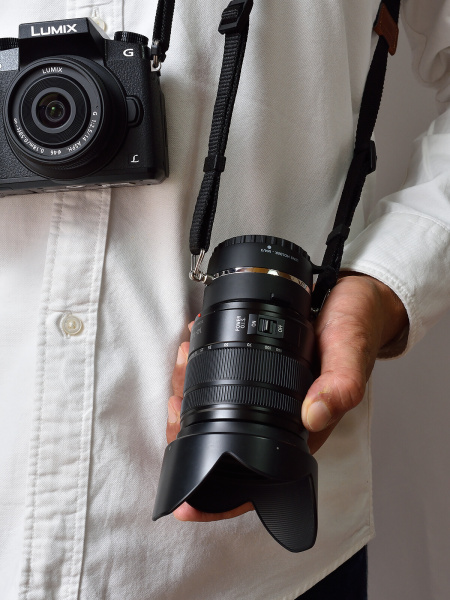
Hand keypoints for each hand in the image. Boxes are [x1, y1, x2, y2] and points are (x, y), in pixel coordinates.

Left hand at [167, 273, 407, 517]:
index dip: (219, 492)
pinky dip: (198, 371)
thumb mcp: (350, 356)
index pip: (256, 475)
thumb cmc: (356, 329)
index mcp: (299, 430)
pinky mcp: (255, 369)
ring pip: (214, 411)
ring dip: (187, 394)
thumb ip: (339, 387)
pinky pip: (220, 381)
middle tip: (176, 400)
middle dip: (187, 429)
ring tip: (182, 365)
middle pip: (223, 444)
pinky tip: (191, 352)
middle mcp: (277, 417)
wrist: (352, 297)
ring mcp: (264, 394)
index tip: (185, 488)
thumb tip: (315, 415)